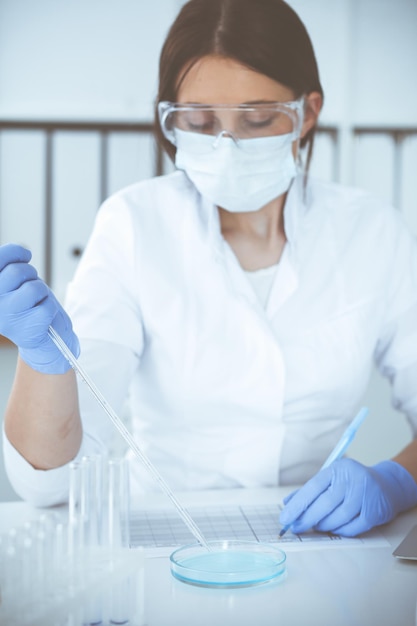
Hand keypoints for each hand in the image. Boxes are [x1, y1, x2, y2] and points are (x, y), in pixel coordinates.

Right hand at [0, 244, 78, 373]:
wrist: (42, 341)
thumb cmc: (29, 307)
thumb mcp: (16, 282)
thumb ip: (10, 265)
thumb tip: (22, 252)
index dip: (14, 252)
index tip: (25, 256)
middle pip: (17, 272)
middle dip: (31, 275)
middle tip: (32, 289)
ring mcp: (6, 319)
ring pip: (33, 288)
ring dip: (42, 292)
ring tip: (36, 303)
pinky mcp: (25, 330)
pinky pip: (46, 306)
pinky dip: (50, 308)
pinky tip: (42, 318)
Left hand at [279, 458, 416, 536]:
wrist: (386, 485)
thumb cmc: (351, 484)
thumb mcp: (331, 480)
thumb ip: (309, 491)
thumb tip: (287, 503)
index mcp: (337, 469)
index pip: (313, 487)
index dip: (297, 504)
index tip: (285, 517)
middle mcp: (352, 478)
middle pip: (325, 503)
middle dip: (307, 518)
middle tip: (296, 527)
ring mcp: (365, 494)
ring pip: (339, 517)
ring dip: (324, 525)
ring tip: (317, 527)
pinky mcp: (375, 510)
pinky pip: (353, 527)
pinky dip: (341, 531)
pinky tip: (335, 529)